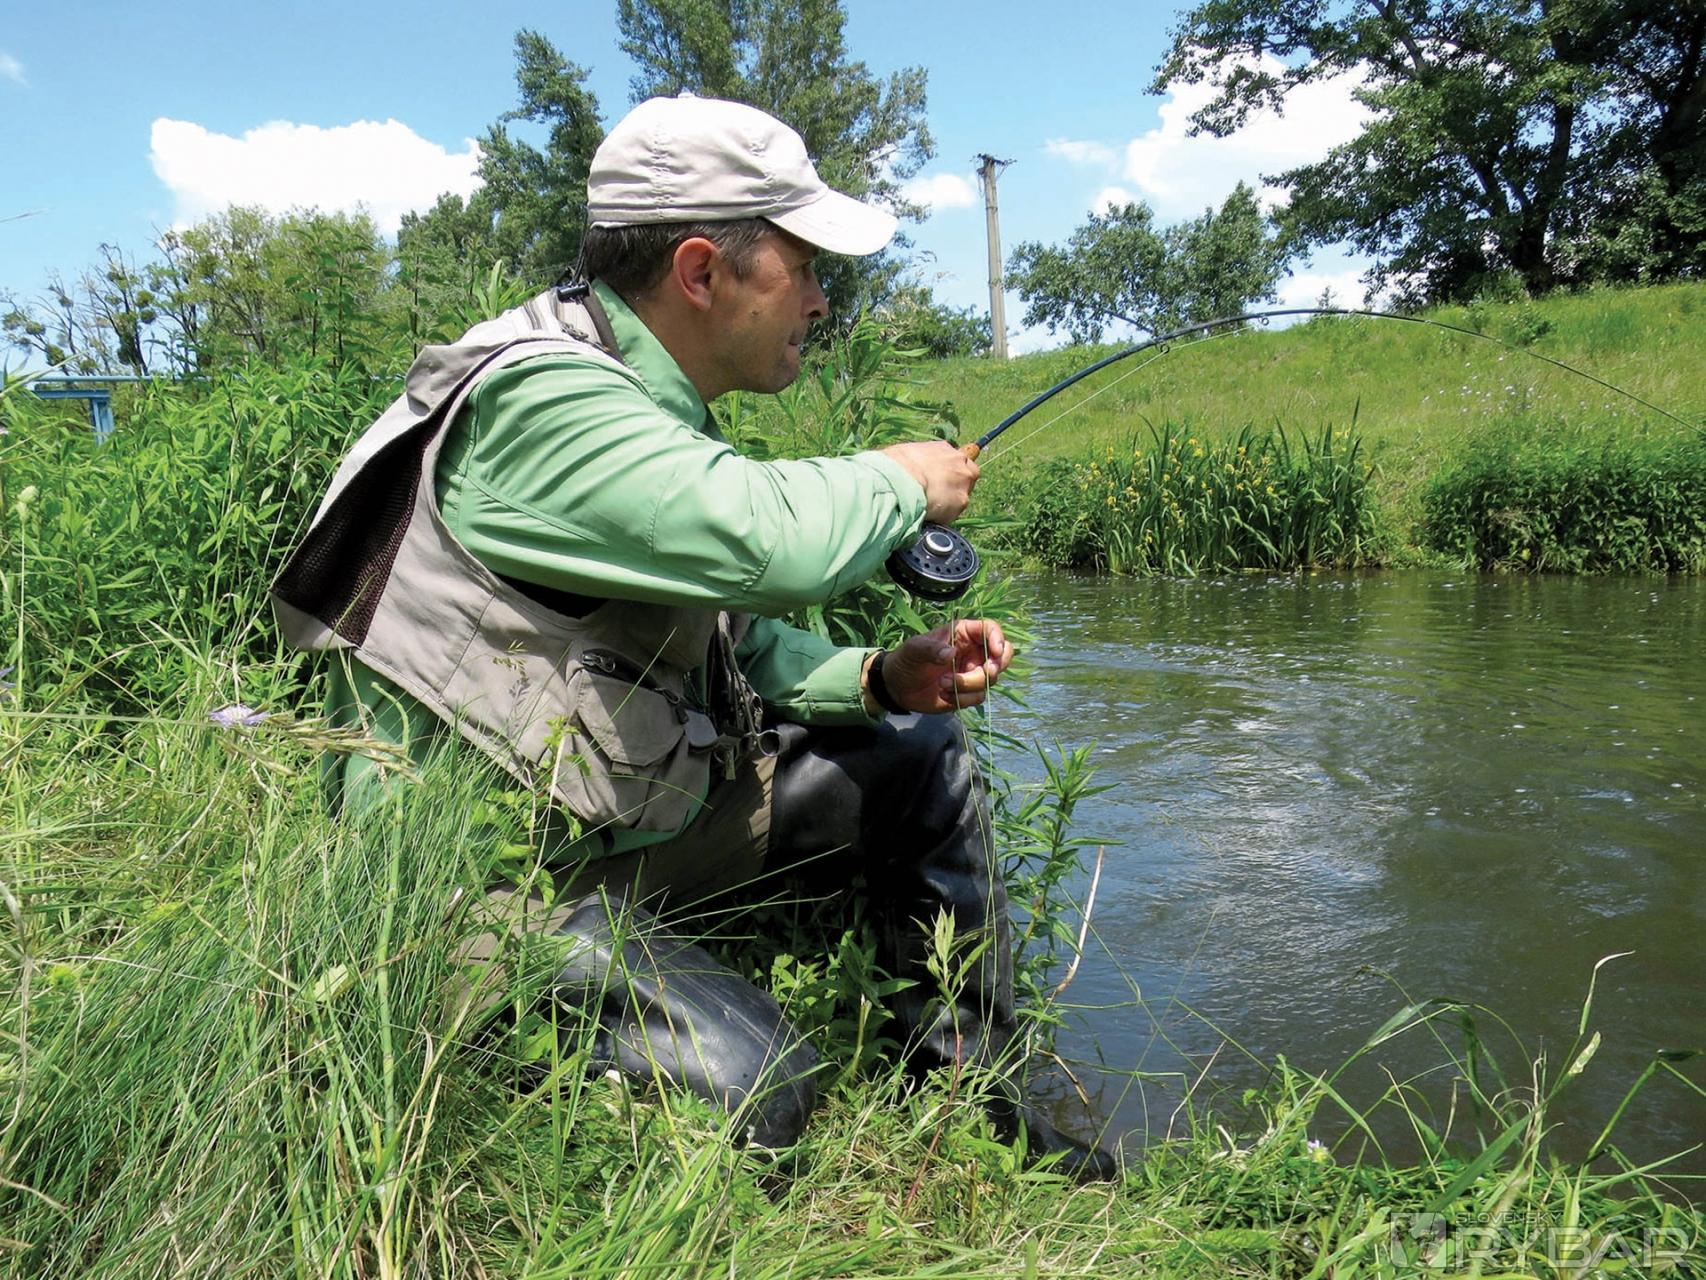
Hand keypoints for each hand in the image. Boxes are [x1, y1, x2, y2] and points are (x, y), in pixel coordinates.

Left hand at [867, 619, 1014, 713]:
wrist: (897, 687)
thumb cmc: (906, 660)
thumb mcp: (914, 650)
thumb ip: (931, 649)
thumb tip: (951, 654)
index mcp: (963, 634)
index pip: (990, 630)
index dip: (998, 639)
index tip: (995, 652)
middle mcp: (973, 652)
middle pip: (1002, 656)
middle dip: (995, 666)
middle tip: (985, 673)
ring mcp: (972, 673)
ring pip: (990, 680)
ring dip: (969, 685)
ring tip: (943, 684)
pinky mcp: (969, 692)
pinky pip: (978, 697)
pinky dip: (962, 698)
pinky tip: (943, 695)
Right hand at [881, 440, 979, 523]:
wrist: (900, 480)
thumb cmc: (896, 466)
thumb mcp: (906, 454)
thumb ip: (919, 461)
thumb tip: (912, 469)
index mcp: (943, 448)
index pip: (953, 459)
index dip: (947, 471)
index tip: (938, 480)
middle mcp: (959, 462)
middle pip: (968, 474)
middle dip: (957, 484)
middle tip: (941, 495)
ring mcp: (963, 481)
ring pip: (963, 495)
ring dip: (951, 502)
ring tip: (932, 508)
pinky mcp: (962, 501)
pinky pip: (955, 511)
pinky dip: (944, 516)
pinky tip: (931, 515)